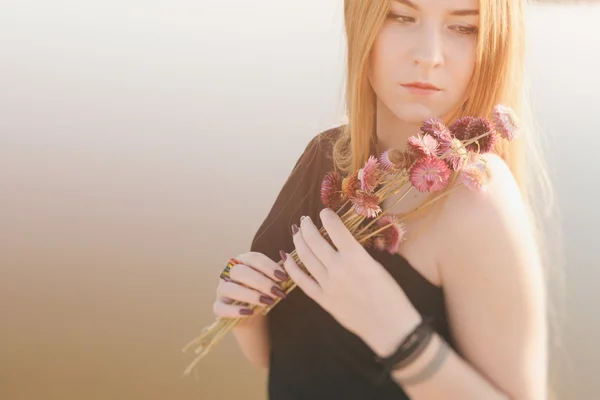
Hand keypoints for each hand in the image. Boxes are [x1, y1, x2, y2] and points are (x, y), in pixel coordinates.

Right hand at [213, 252, 288, 317]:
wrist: (255, 318)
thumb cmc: (264, 294)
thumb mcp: (272, 283)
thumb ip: (277, 273)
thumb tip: (288, 259)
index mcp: (243, 261)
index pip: (253, 258)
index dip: (268, 266)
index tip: (283, 277)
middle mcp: (229, 272)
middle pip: (240, 271)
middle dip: (261, 281)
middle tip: (277, 292)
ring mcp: (221, 289)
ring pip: (229, 288)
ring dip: (250, 295)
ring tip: (267, 302)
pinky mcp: (218, 307)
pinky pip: (220, 308)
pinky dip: (235, 311)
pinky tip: (249, 313)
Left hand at [281, 208, 421, 356]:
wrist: (390, 327)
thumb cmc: (391, 296)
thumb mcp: (377, 266)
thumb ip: (357, 254)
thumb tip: (341, 242)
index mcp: (356, 257)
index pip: (335, 229)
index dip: (327, 216)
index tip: (324, 212)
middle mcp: (338, 268)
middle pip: (315, 241)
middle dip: (307, 227)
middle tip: (305, 220)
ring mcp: (328, 285)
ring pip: (305, 257)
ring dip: (299, 242)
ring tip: (297, 233)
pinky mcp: (323, 300)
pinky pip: (302, 281)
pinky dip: (292, 268)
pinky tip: (286, 258)